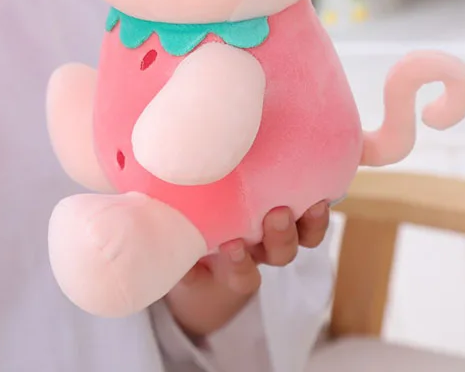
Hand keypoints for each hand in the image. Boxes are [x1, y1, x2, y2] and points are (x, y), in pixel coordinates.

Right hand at [165, 201, 330, 341]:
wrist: (203, 238)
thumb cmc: (182, 235)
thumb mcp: (173, 240)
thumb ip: (164, 236)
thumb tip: (145, 226)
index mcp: (228, 266)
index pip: (240, 275)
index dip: (239, 264)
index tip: (230, 245)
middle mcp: (256, 251)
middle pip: (277, 256)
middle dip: (278, 239)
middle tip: (273, 216)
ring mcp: (273, 234)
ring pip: (299, 239)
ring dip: (305, 224)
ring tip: (309, 203)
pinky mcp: (287, 212)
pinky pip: (310, 218)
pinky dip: (316, 209)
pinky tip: (319, 190)